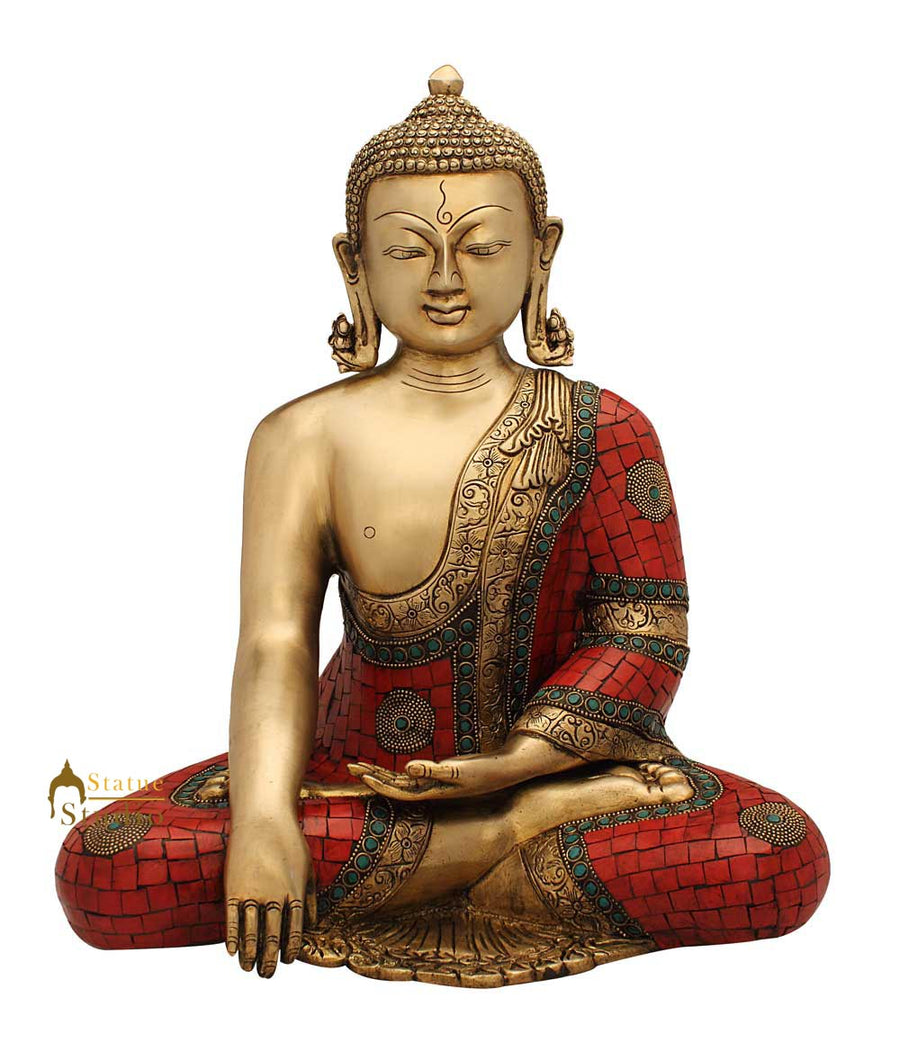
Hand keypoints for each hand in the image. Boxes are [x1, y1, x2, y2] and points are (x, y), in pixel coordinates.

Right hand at [223, 817, 315, 977]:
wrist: (263, 817)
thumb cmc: (288, 840)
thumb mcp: (307, 866)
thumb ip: (310, 896)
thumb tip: (314, 923)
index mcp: (294, 892)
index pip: (294, 931)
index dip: (291, 949)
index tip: (287, 960)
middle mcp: (275, 896)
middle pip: (271, 937)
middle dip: (269, 960)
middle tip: (267, 974)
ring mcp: (253, 893)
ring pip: (251, 933)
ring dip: (250, 955)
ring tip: (248, 969)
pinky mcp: (234, 888)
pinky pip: (233, 919)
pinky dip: (233, 938)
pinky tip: (232, 952)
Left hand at [347, 754, 515, 801]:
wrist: (502, 772)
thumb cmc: (482, 772)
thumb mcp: (458, 770)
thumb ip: (432, 771)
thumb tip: (406, 768)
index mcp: (430, 791)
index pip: (397, 790)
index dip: (379, 784)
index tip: (362, 776)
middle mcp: (427, 789)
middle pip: (393, 785)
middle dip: (372, 776)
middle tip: (350, 767)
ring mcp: (431, 783)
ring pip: (399, 780)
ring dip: (380, 774)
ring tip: (359, 766)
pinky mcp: (436, 775)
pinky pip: (409, 775)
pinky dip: (395, 772)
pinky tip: (386, 769)